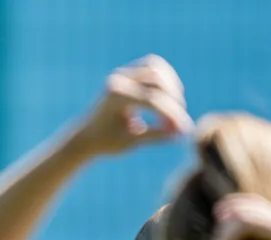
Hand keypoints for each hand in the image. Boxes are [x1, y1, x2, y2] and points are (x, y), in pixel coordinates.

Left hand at [70, 55, 191, 157]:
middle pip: (156, 80)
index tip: (184, 129)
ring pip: (155, 68)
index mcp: (115, 98)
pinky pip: (151, 66)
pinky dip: (164, 77)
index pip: (152, 100)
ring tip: (176, 105)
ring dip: (171, 84)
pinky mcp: (127, 73)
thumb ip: (157, 135)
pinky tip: (170, 95)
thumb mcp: (131, 142)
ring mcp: (122, 75)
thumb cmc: (107, 142)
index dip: (172, 114)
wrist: (86, 136)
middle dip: (173, 99)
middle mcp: (118, 81)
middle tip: (179, 120)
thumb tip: (183, 132)